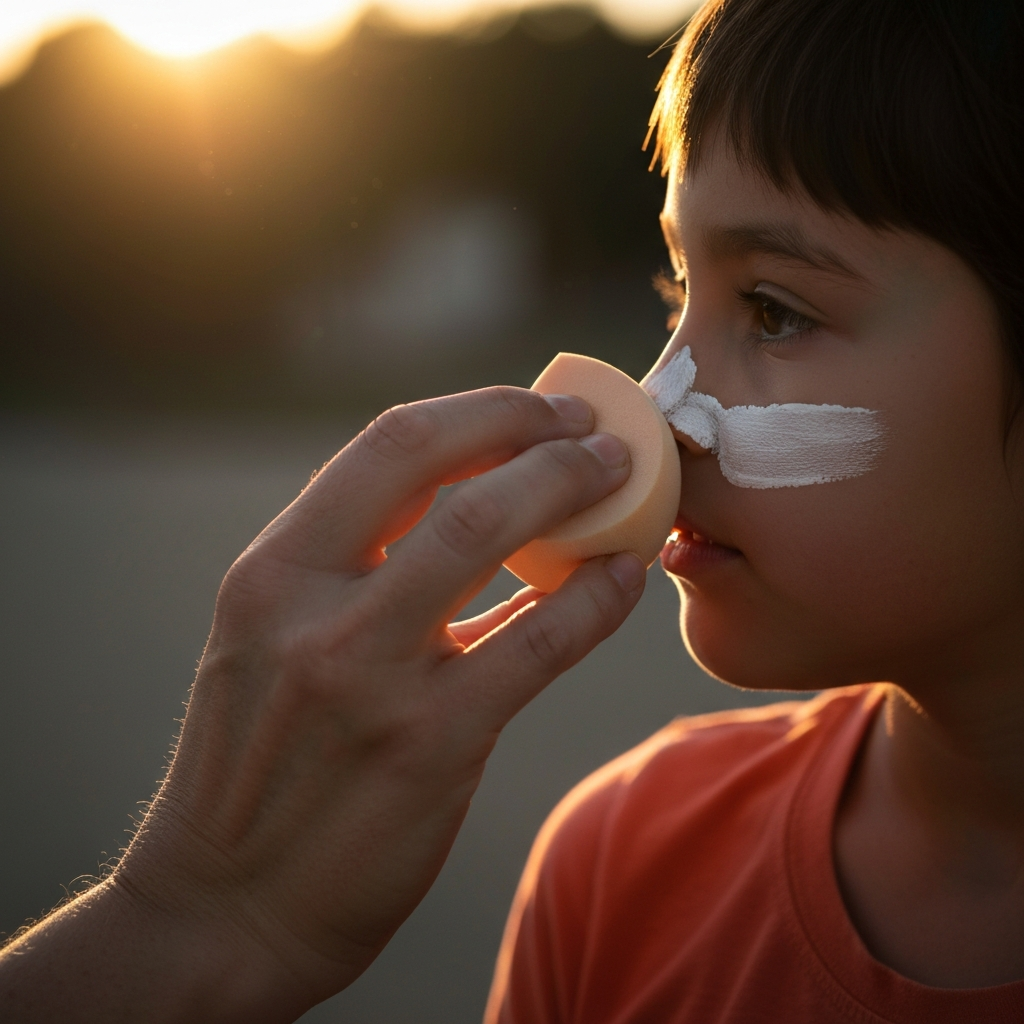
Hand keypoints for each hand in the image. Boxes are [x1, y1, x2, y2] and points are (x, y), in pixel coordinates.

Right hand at [0, 386, 644, 1022]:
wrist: (223, 904)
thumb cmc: (260, 765)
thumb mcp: (273, 641)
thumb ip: (356, 571)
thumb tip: (470, 504)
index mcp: (273, 571)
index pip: (387, 445)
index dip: (479, 410)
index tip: (537, 406)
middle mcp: (314, 607)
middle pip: (446, 472)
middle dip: (537, 432)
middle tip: (595, 432)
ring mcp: (370, 674)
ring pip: (490, 535)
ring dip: (573, 492)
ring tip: (622, 482)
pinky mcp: (430, 743)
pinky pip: (539, 644)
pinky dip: (595, 599)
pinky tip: (622, 579)